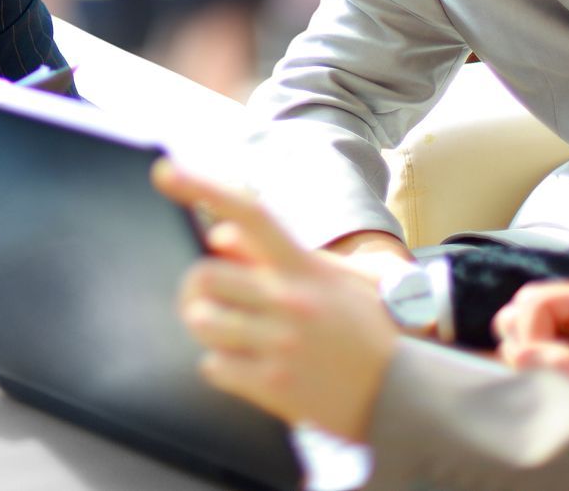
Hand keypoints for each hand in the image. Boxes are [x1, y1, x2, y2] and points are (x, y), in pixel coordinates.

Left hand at [154, 159, 396, 441]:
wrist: (405, 395)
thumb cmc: (362, 330)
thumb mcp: (329, 279)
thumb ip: (271, 255)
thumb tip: (217, 235)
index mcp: (304, 266)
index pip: (249, 214)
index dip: (203, 187)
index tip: (164, 172)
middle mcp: (290, 301)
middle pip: (203, 276)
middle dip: (197, 289)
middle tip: (208, 298)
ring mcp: (281, 344)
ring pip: (201, 322)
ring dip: (207, 328)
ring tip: (232, 334)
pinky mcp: (274, 387)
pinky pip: (213, 367)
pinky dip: (222, 367)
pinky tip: (248, 367)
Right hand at [492, 278, 568, 414]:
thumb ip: (563, 364)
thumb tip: (518, 356)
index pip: (536, 303)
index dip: (528, 334)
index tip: (531, 367)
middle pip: (525, 306)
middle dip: (523, 338)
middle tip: (533, 370)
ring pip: (524, 322)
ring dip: (525, 349)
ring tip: (543, 376)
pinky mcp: (568, 340)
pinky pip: (533, 340)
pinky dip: (532, 358)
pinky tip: (547, 377)